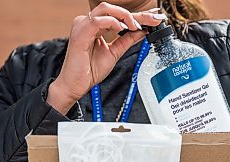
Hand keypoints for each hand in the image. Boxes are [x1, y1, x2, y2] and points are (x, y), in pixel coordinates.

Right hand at [47, 2, 164, 113]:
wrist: (75, 85)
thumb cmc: (88, 71)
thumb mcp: (114, 53)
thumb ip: (127, 41)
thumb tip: (142, 32)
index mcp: (95, 26)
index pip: (119, 16)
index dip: (138, 15)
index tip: (154, 17)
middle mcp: (88, 23)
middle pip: (114, 9)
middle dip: (136, 14)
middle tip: (151, 20)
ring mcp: (83, 26)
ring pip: (106, 9)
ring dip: (124, 16)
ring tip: (135, 26)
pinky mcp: (80, 33)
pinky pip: (97, 21)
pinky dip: (112, 22)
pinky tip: (122, 28)